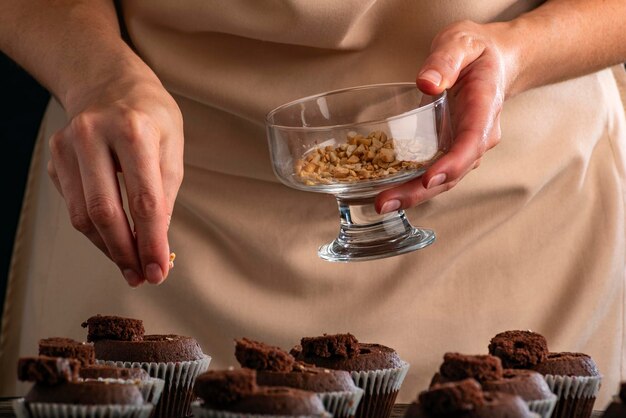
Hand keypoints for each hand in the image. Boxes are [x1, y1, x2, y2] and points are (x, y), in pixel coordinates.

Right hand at [47, 61, 183, 286]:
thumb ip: (165, 194)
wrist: (108, 84)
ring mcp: (67, 147)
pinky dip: (96, 231)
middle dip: (125, 253)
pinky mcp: (55, 160)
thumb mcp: (172, 146)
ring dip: (108, 249)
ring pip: (82, 216)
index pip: (143, 200)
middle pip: (104, 211)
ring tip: (131, 267)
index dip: (152, 242)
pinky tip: (114, 241)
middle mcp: (92, 135)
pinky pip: (74, 207)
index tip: (160, 270)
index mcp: (132, 130)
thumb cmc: (150, 116)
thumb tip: (156, 242)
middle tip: (142, 277)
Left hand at [376, 20, 515, 212]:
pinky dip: (410, 184)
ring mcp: (463, 146)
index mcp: (484, 110)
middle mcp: (477, 136)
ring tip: (381, 204)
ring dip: (411, 194)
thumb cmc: (476, 51)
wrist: (492, 61)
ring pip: (441, 179)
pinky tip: (387, 192)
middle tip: (385, 203)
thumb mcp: (462, 43)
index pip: (471, 143)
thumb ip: (445, 60)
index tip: (430, 178)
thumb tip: (427, 84)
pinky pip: (431, 171)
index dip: (452, 164)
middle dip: (419, 192)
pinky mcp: (448, 149)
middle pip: (453, 173)